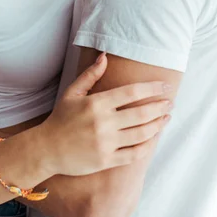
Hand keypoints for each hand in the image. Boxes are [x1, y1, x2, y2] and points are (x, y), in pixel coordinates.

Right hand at [39, 54, 170, 177]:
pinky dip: (147, 146)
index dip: (151, 88)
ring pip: (141, 134)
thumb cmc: (60, 118)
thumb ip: (90, 75)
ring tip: (166, 118)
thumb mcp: (72, 92)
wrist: (47, 149)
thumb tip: (105, 56)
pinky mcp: (107, 160)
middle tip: (170, 102)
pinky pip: (134, 154)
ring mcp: (106, 144)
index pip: (131, 93)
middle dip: (159, 107)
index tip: (165, 86)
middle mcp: (103, 123)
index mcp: (96, 104)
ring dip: (158, 125)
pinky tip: (153, 138)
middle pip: (141, 114)